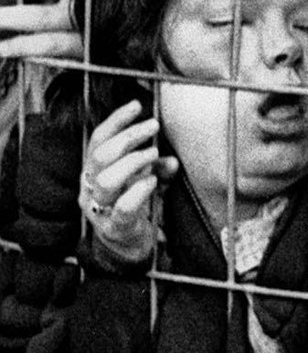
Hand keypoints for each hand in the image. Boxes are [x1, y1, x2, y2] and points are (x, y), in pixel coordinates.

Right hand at [81, 100, 178, 266]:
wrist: (129, 248)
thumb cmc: (136, 208)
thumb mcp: (146, 181)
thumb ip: (156, 168)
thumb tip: (171, 160)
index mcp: (93, 172)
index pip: (97, 140)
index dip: (116, 121)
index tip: (137, 105)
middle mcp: (90, 188)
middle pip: (101, 155)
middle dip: (129, 136)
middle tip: (153, 127)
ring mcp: (100, 209)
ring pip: (107, 179)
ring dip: (134, 161)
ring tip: (154, 154)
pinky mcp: (114, 227)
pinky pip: (123, 206)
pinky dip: (140, 190)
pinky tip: (153, 181)